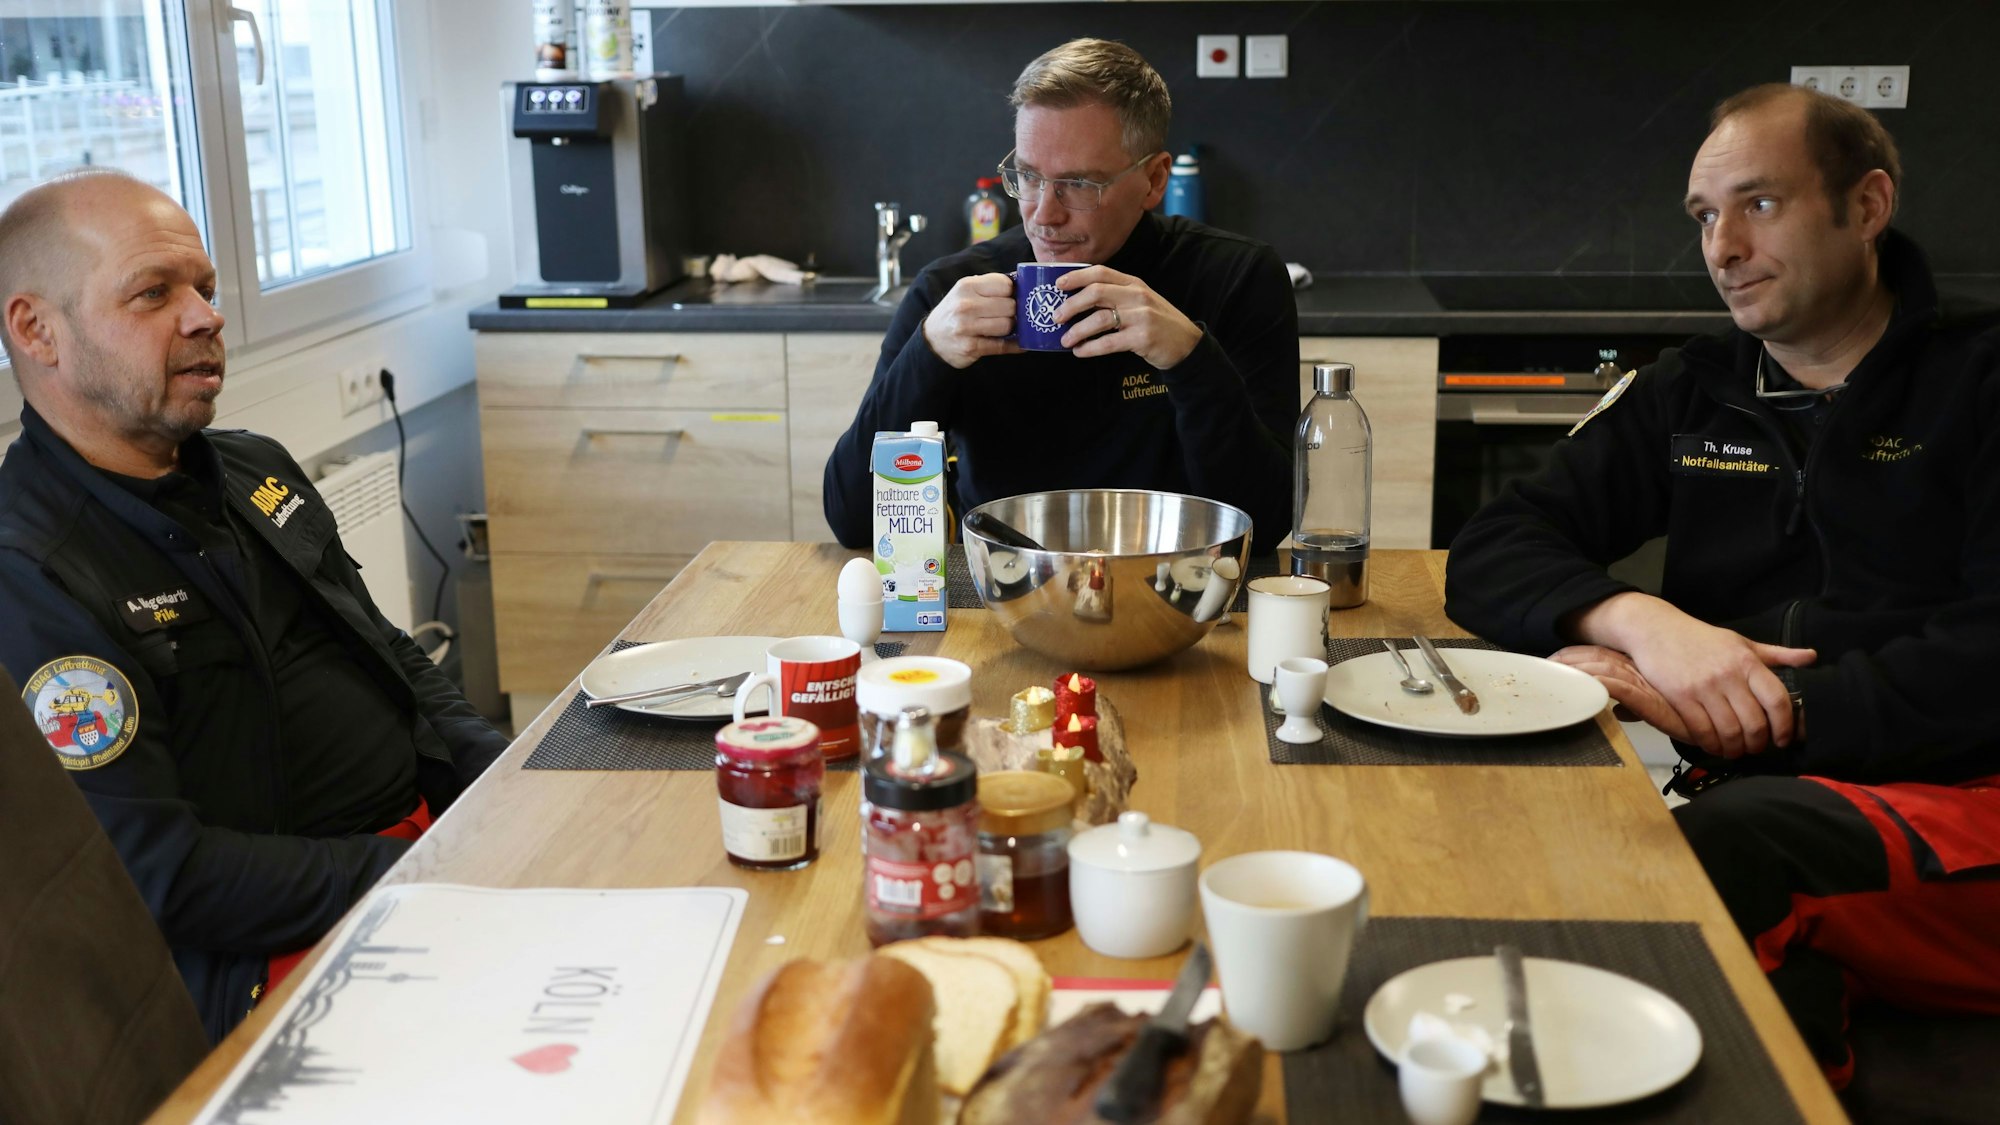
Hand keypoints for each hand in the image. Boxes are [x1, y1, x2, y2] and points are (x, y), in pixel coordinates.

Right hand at [920, 273, 1022, 368]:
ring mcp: (966, 327)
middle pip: (1009, 306)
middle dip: (1013, 311)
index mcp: (966, 286)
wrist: (933, 338)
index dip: (1012, 292)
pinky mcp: (971, 347)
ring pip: (1007, 325)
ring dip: (1011, 328)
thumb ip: (991, 286)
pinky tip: (1019, 343)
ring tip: (1004, 327)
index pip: (1005, 285)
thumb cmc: (955, 311)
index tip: (1010, 297)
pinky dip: (1015, 345)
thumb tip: (1023, 285)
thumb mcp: (967, 291)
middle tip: (1008, 315)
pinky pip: (1002, 346)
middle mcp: (965, 305)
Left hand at [1052, 266, 1202, 369]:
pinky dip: (1090, 348)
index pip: (1101, 272)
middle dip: (1071, 305)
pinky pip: (1109, 343)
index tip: (1058, 285)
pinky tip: (1080, 352)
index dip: (1076, 277)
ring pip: (1099, 319)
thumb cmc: (1157, 322)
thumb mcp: (1140, 301)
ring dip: (1077, 331)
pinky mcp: (1142, 338)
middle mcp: (1137, 296)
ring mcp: (1141, 317)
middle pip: (1096, 293)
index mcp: (1134, 283)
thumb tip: (1077, 301)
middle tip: (1056, 317)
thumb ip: (1115, 296)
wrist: (1186, 344)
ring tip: (1065, 340)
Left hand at [1547, 645, 1693, 742]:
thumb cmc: (1689, 710)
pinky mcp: (1647, 699)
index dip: (1576, 653)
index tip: (1552, 656)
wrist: (1717, 720)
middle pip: (1596, 657)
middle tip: (1541, 662)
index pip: (1601, 654)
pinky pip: (1618, 689)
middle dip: (1568, 659)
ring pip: (1603, 668)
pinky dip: (1599, 684)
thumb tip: (1617, 711)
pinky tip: (1583, 682)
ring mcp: (1642, 683)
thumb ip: (1634, 703)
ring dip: (1576, 669)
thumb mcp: (1657, 703)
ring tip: (1551, 670)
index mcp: (1638, 667)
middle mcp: (1638, 670)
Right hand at [1571, 593, 1815, 757]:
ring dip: (1734, 749)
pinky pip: (1702, 731)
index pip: (1778, 700)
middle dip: (1758, 744)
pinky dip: (1710, 745)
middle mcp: (1728, 675)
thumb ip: (1777, 654)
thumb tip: (1812, 657)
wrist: (1655, 629)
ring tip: (1734, 750)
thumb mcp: (1741, 642)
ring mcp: (1703, 687)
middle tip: (1755, 748)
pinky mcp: (1680, 697)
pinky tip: (1713, 745)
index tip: (1783, 739)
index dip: (1785, 726)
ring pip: (1729, 732)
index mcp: (1747, 662)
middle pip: (1754, 723)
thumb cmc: (1701, 638)